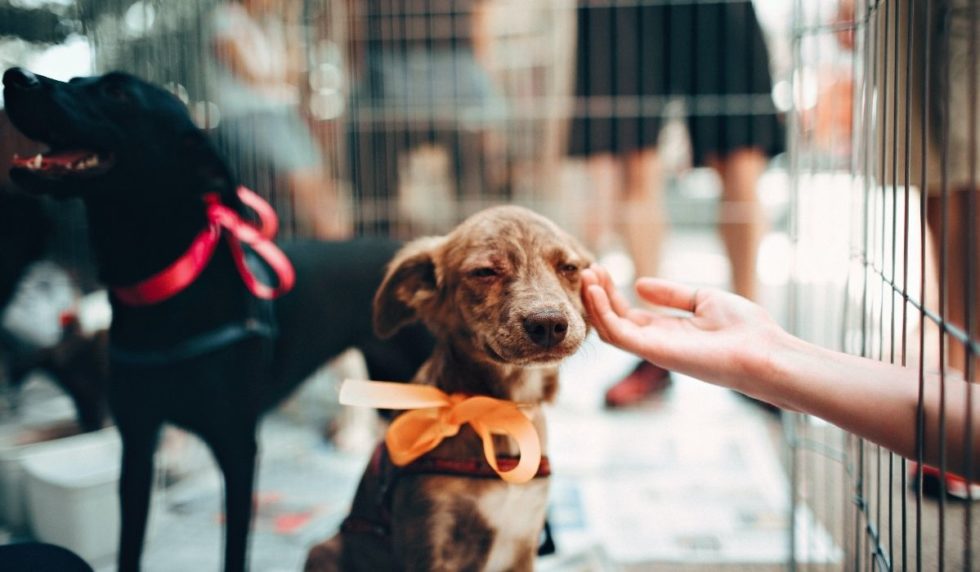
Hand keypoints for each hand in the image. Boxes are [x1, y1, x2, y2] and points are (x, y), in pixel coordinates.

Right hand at [581, 265, 787, 394]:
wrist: (765, 351)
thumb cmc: (744, 329)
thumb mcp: (704, 299)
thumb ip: (671, 294)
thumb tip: (639, 285)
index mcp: (668, 331)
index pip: (627, 314)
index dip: (611, 293)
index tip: (600, 269)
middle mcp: (657, 342)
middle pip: (614, 320)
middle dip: (598, 295)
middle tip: (588, 269)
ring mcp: (654, 349)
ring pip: (609, 328)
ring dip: (594, 302)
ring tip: (587, 275)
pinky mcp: (655, 352)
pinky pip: (618, 333)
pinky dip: (602, 313)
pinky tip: (595, 291)